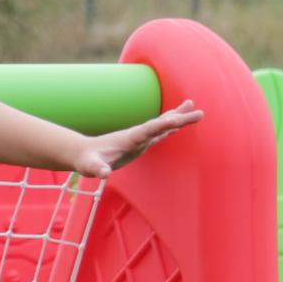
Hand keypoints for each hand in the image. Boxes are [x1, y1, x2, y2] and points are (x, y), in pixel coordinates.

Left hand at [68, 103, 200, 178]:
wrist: (83, 152)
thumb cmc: (87, 161)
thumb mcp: (90, 167)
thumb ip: (97, 169)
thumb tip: (103, 174)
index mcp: (128, 138)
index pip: (149, 130)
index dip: (163, 125)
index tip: (178, 119)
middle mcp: (137, 135)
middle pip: (161, 124)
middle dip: (179, 118)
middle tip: (200, 112)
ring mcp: (139, 137)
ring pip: (162, 125)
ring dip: (178, 117)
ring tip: (193, 107)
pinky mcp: (140, 142)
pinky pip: (159, 132)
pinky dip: (170, 126)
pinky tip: (179, 122)